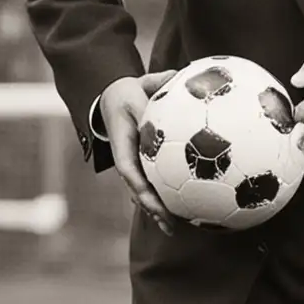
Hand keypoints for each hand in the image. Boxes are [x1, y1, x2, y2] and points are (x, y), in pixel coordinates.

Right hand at [100, 69, 178, 233]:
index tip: (152, 203)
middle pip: (138, 192)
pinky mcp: (145, 167)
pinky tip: (189, 208)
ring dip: (159, 211)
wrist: (114, 99)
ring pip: (146, 193)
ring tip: (175, 229)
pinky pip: (156, 185)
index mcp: (123, 146)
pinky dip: (168, 197)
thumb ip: (158, 82)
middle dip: (152, 210)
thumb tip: (181, 74)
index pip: (130, 172)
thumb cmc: (128, 93)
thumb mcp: (140, 85)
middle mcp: (128, 161)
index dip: (141, 190)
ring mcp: (135, 167)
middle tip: (169, 225)